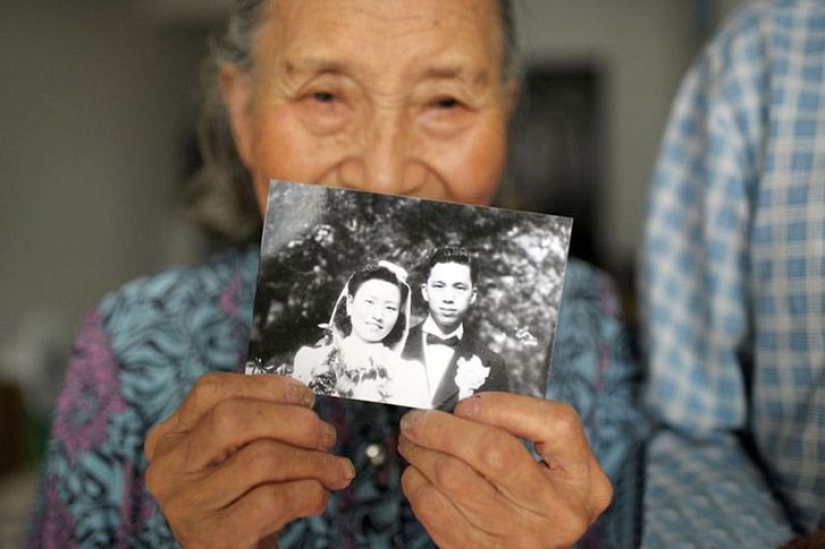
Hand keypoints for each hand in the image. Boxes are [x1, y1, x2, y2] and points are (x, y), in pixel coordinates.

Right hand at [144, 373, 354, 547]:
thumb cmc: (242, 497)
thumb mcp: (234, 455)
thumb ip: (256, 422)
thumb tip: (303, 399)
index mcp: (170, 438)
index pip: (211, 390)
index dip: (264, 386)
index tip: (305, 395)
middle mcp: (168, 469)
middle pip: (232, 419)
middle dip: (294, 421)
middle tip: (326, 435)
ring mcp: (187, 505)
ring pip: (262, 459)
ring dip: (314, 460)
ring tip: (335, 469)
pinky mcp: (214, 538)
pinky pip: (274, 500)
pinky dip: (310, 492)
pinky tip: (319, 496)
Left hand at [398, 392, 611, 548]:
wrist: (533, 548)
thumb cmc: (541, 492)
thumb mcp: (556, 459)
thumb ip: (522, 425)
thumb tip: (461, 405)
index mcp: (583, 479)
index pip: (554, 425)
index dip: (503, 406)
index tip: (468, 403)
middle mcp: (556, 511)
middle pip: (493, 452)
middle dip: (443, 426)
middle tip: (418, 418)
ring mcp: (518, 538)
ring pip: (452, 477)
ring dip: (421, 450)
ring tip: (414, 440)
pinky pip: (432, 507)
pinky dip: (416, 481)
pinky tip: (421, 472)